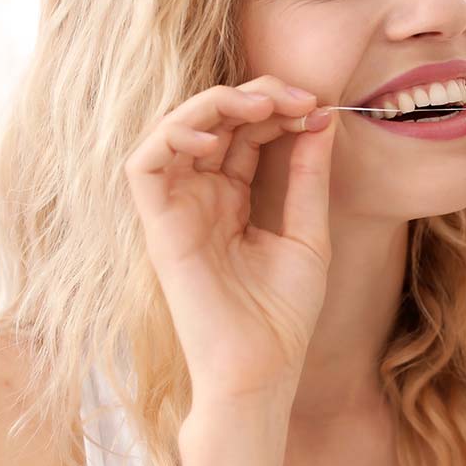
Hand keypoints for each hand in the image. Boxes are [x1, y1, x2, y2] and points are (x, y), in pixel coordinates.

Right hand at [125, 76, 335, 403]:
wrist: (262, 369)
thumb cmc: (283, 314)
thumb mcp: (307, 232)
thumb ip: (308, 176)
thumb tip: (322, 117)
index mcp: (234, 198)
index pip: (246, 132)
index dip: (278, 110)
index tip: (319, 107)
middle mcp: (201, 197)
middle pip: (214, 122)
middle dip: (255, 96)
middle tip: (299, 98)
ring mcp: (177, 209)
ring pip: (175, 129)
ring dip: (214, 104)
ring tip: (260, 106)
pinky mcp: (157, 226)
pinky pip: (144, 164)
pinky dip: (172, 136)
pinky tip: (214, 136)